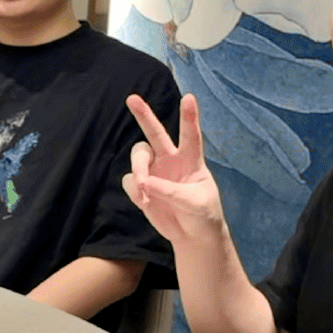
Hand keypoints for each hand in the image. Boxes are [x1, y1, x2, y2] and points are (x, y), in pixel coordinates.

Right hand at [123, 94, 226, 246]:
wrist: (192, 235)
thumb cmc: (203, 214)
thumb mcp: (195, 203)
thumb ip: (170, 190)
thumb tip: (144, 183)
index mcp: (191, 160)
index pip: (190, 135)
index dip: (189, 117)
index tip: (189, 97)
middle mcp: (170, 161)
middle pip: (155, 133)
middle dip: (143, 115)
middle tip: (132, 98)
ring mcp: (154, 173)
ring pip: (138, 157)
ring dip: (138, 169)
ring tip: (145, 189)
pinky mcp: (141, 187)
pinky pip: (130, 181)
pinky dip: (136, 191)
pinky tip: (146, 203)